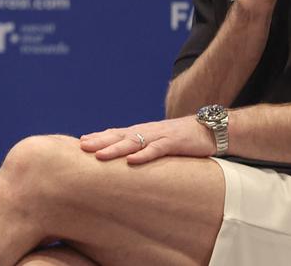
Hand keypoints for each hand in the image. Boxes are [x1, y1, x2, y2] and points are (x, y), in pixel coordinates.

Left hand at [79, 116, 217, 164]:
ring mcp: (160, 136)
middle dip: (100, 141)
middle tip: (82, 146)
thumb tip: (128, 160)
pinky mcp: (174, 143)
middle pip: (119, 136)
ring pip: (134, 142)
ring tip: (99, 155)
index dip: (99, 137)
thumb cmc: (182, 138)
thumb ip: (144, 148)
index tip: (81, 142)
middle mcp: (147, 131)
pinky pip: (156, 150)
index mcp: (143, 132)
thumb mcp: (160, 143)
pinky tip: (132, 161)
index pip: (117, 133)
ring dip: (115, 149)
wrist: (209, 129)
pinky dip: (143, 155)